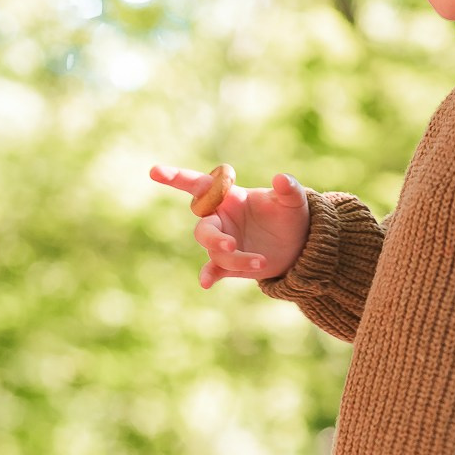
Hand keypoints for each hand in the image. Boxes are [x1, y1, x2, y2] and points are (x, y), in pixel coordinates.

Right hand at [148, 165, 309, 287]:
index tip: (155, 171)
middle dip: (213, 237)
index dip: (176, 177)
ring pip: (214, 251)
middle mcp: (221, 219)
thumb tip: (281, 179)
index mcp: (230, 197)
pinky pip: (213, 269)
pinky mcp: (229, 264)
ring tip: (261, 261)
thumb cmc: (291, 215)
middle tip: (230, 245)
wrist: (299, 246)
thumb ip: (289, 189)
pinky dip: (208, 275)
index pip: (199, 185)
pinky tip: (206, 283)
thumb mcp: (295, 201)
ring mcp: (224, 242)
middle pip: (203, 227)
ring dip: (234, 257)